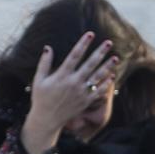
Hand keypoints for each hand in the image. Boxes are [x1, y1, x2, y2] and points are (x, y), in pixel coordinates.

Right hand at [21, 31, 118, 153]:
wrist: (47, 119)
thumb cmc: (41, 98)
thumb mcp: (38, 80)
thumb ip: (44, 63)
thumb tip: (47, 47)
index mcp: (62, 76)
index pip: (74, 56)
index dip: (83, 44)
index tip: (90, 34)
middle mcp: (73, 83)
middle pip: (90, 64)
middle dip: (100, 52)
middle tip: (109, 42)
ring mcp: (81, 93)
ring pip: (97, 77)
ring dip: (107, 66)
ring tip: (115, 57)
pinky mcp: (86, 101)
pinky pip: (99, 91)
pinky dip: (106, 83)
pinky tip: (112, 75)